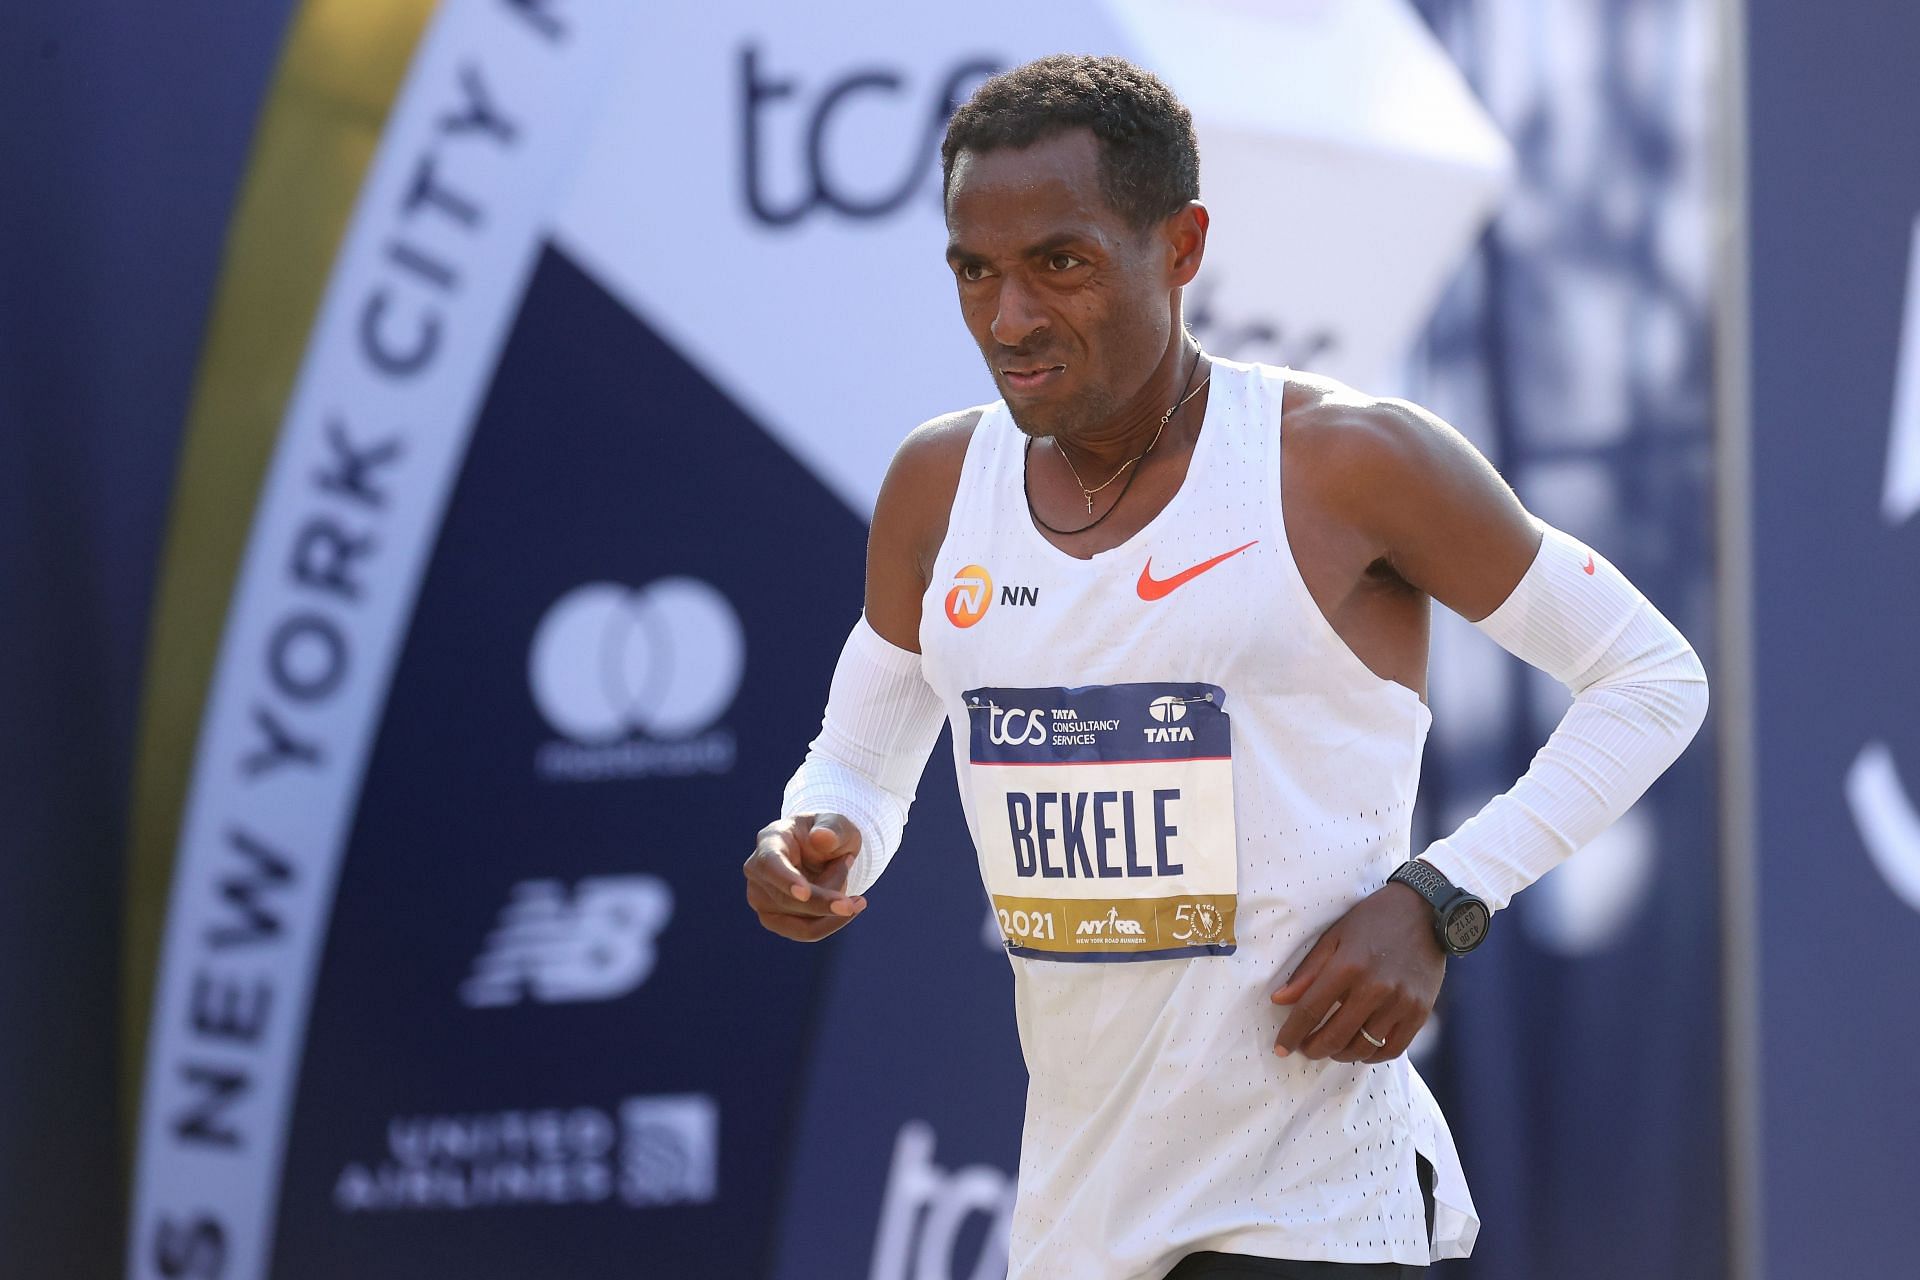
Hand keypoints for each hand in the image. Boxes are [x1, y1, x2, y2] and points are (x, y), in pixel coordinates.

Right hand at [743, 813, 867, 941]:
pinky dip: (831, 921)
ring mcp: (761, 898)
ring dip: (832, 906)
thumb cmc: (829, 834)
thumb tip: (820, 837)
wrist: (827, 853)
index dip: (785, 879)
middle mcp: (757, 871)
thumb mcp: (838, 824)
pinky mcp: (774, 919)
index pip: (769, 863)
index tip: (804, 894)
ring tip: (850, 886)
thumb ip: (832, 828)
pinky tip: (852, 905)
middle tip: (859, 901)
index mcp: (770, 840)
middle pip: (787, 899)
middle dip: (826, 901)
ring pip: (800, 919)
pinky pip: (805, 932)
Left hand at [1269, 882, 1444, 1063]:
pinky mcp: (1419, 1013)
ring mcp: (1400, 1003)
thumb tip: (1279, 1000)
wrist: (1424, 912)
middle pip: (1335, 1035)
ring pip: (1363, 1047)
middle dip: (1313, 1049)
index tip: (1281, 1047)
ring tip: (1330, 1048)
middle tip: (1304, 1050)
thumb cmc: (1372, 921)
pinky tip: (1360, 1048)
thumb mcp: (1334, 937)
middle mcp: (1375, 988)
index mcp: (1348, 966)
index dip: (1292, 1034)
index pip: (1310, 1010)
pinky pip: (1392, 1049)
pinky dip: (1372, 1055)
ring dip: (1340, 1054)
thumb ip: (1307, 972)